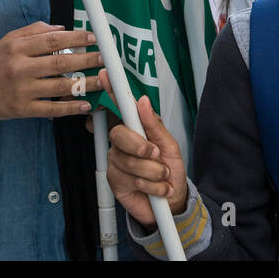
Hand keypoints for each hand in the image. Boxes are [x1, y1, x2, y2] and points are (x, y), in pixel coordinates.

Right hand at [0, 22, 103, 126]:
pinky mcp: (24, 110)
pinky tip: (86, 104)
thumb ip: (33, 31)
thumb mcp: (7, 41)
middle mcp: (20, 68)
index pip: (53, 40)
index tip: (92, 38)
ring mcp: (22, 90)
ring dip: (85, 83)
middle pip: (61, 62)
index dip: (76, 38)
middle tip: (103, 58)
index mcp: (17, 48)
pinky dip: (71, 108)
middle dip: (86, 59)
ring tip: (102, 80)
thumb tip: (61, 29)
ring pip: (60, 86)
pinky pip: (52, 109)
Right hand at [100, 70, 186, 227]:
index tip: (105, 74)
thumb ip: (154, 125)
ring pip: (130, 161)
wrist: (172, 203)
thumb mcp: (169, 145)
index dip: (111, 90)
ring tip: (162, 177)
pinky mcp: (114, 180)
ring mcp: (116, 161)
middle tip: (156, 155)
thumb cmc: (170, 172)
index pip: (120, 107)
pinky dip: (152, 185)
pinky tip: (156, 188)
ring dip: (154, 172)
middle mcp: (122, 143)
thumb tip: (142, 101)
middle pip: (120, 134)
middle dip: (142, 147)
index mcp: (136, 130)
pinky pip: (131, 178)